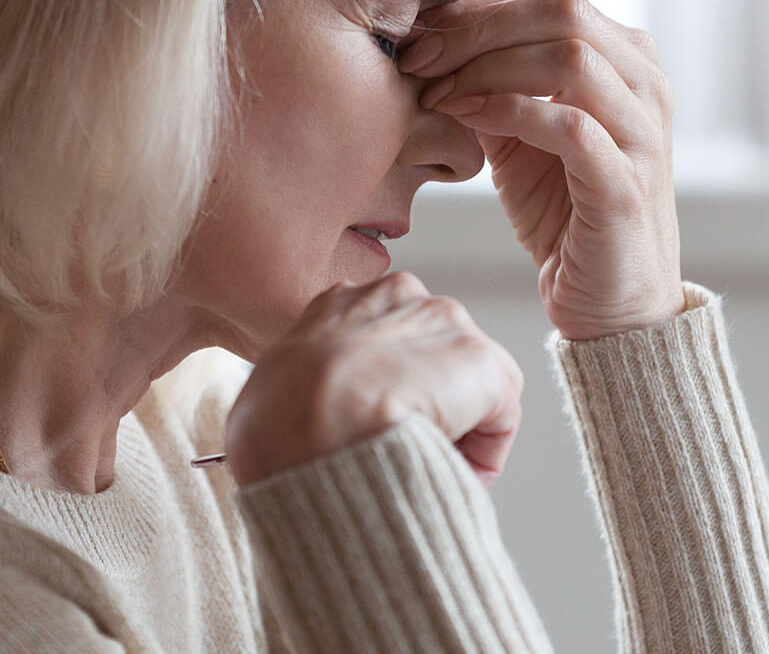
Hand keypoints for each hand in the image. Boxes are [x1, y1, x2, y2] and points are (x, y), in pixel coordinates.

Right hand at [223, 272, 523, 487]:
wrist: (308, 426)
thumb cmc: (274, 424)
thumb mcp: (269, 394)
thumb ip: (301, 395)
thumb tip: (306, 429)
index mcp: (339, 303)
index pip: (379, 344)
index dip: (382, 395)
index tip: (374, 433)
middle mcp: (397, 296)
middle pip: (429, 358)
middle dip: (425, 405)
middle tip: (404, 453)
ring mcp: (444, 324)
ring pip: (466, 385)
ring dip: (453, 427)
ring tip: (423, 467)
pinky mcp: (483, 362)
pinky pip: (499, 417)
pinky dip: (483, 452)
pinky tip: (451, 472)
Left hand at [397, 0, 684, 340]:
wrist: (609, 303)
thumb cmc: (564, 213)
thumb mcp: (518, 137)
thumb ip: (491, 87)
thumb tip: (433, 44)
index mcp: (627, 61)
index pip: (548, 2)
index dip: (478, 10)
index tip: (419, 36)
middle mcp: (646, 86)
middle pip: (564, 12)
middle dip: (479, 28)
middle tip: (419, 56)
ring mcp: (644, 134)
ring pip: (572, 57)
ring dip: (488, 67)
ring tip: (437, 92)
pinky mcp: (626, 186)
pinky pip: (569, 125)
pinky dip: (508, 111)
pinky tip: (463, 117)